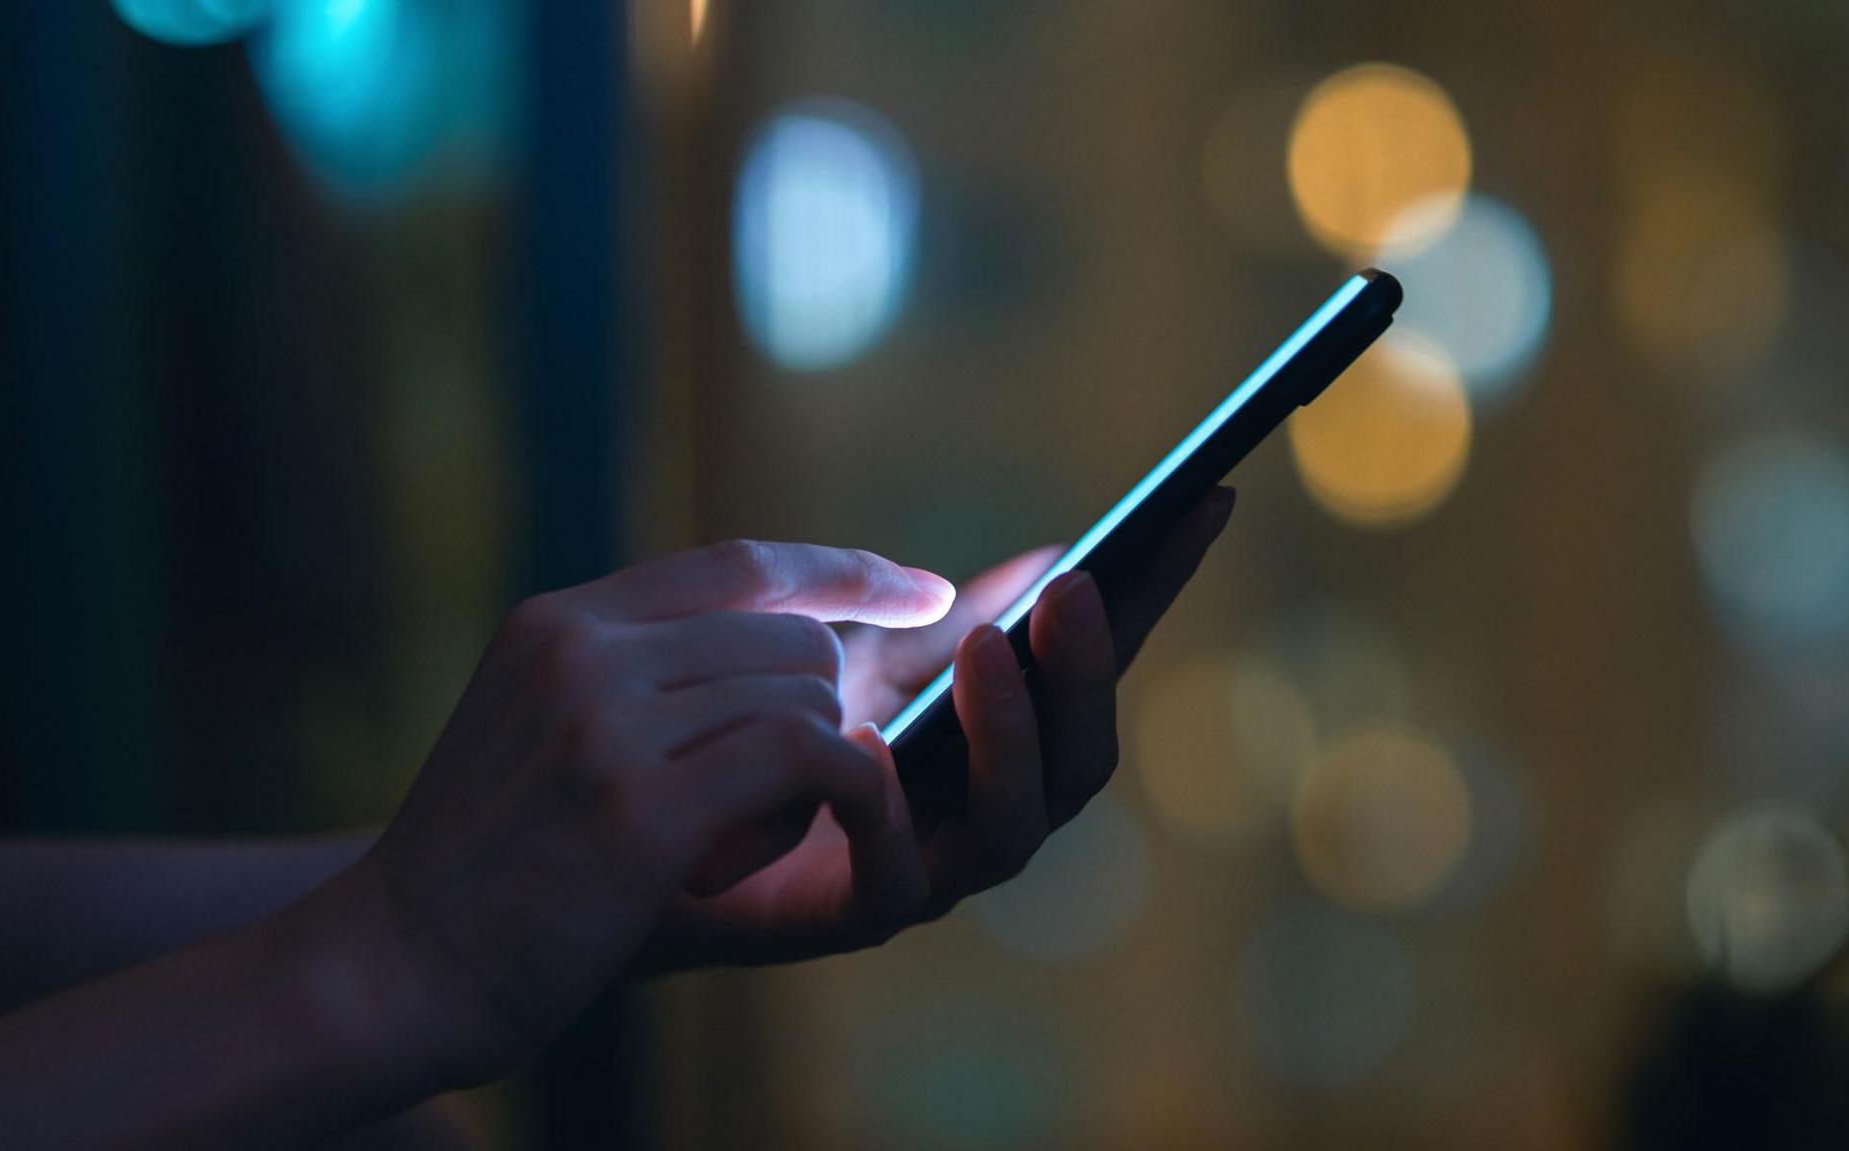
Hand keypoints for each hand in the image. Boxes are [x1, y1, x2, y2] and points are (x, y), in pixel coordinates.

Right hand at [291, 541, 953, 1086]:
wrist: (391, 966)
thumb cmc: (485, 864)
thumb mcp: (539, 726)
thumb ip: (637, 673)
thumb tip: (788, 639)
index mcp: (561, 622)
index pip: (739, 563)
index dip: (845, 572)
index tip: (922, 590)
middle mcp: (583, 650)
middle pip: (792, 636)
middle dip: (824, 713)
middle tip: (783, 799)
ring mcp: (606, 721)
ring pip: (807, 693)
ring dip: (813, 775)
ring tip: (737, 843)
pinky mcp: (639, 806)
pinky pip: (808, 755)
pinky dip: (840, 794)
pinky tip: (790, 845)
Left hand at [637, 487, 1235, 969]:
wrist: (647, 828)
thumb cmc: (759, 737)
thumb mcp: (858, 658)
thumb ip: (942, 619)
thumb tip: (1050, 557)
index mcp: (999, 744)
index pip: (1095, 668)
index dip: (1155, 593)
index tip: (1202, 501)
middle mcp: (984, 810)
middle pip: (1080, 755)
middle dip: (1086, 670)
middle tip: (1073, 589)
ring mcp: (930, 869)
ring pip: (1015, 824)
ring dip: (1011, 733)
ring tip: (985, 651)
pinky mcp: (852, 917)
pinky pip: (898, 878)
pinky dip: (893, 811)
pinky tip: (872, 745)